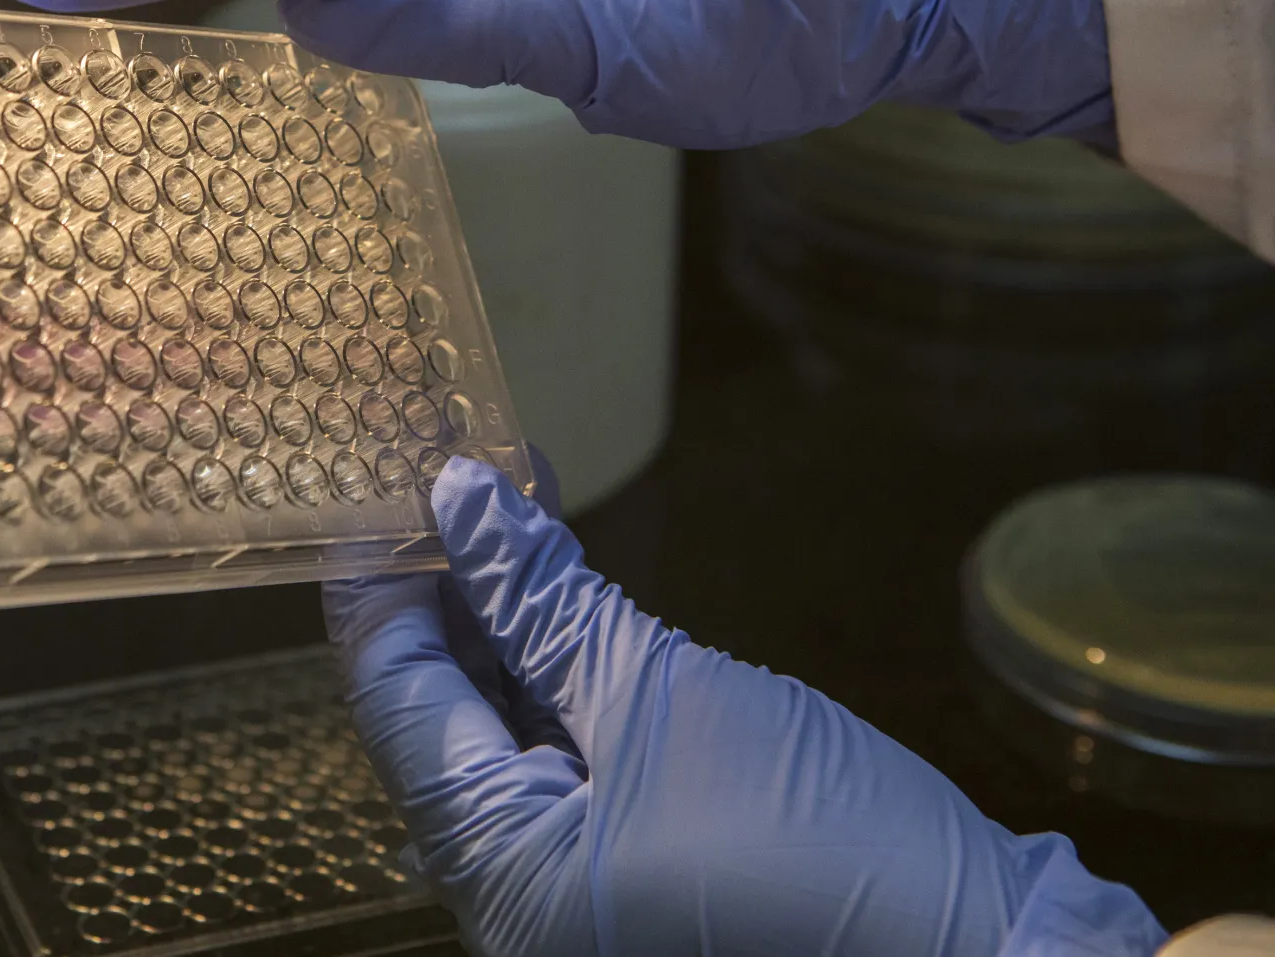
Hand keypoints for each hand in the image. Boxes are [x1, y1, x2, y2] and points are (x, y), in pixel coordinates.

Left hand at [322, 453, 1167, 955]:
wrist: (986, 951)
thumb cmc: (822, 847)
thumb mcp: (667, 700)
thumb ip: (544, 602)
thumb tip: (461, 495)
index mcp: (494, 875)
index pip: (395, 699)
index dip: (383, 575)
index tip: (382, 471)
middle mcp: (510, 896)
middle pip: (440, 711)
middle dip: (446, 581)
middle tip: (457, 462)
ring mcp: (569, 888)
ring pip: (500, 725)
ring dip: (502, 612)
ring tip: (507, 493)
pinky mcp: (628, 866)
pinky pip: (560, 753)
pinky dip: (556, 666)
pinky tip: (559, 579)